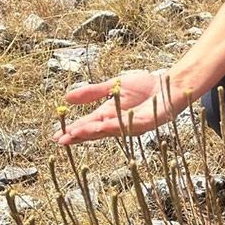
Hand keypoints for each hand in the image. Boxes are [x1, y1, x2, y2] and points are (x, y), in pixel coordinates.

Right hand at [53, 69, 189, 145]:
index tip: (56, 136)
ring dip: (93, 132)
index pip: (87, 124)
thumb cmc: (144, 86)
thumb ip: (92, 92)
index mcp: (109, 114)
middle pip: (95, 131)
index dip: (72, 130)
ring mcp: (132, 125)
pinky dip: (116, 125)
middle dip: (79, 135)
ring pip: (110, 130)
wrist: (169, 84)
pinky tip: (103, 125)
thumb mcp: (113, 86)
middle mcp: (119, 123)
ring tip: (76, 133)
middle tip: (61, 140)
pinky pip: (130, 125)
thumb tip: (66, 98)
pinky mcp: (148, 121)